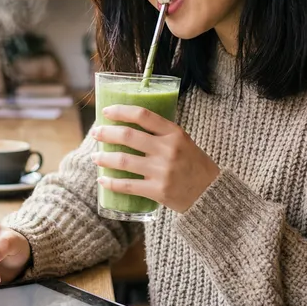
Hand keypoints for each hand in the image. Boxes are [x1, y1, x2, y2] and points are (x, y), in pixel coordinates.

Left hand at [90, 105, 219, 213]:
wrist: (211, 194)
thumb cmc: (195, 165)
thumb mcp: (184, 142)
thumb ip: (162, 134)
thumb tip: (130, 125)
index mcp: (175, 133)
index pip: (143, 115)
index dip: (121, 111)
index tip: (107, 111)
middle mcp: (168, 149)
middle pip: (128, 136)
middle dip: (106, 133)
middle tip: (96, 133)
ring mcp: (162, 171)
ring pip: (124, 160)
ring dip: (104, 158)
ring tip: (95, 157)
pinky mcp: (158, 190)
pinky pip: (127, 185)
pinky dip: (111, 182)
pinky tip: (102, 179)